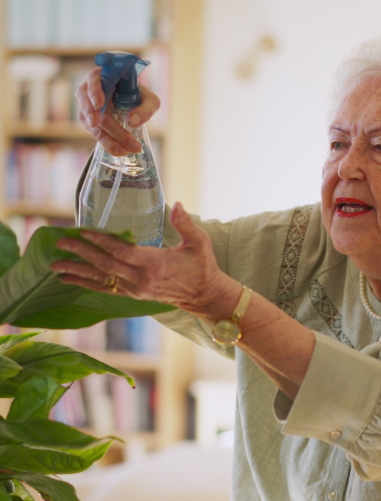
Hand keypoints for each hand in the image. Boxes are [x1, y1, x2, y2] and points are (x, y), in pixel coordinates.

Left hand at [51, 203, 239, 319]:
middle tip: (60, 243)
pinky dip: (86, 283)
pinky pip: (105, 288)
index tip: (82, 232)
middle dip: (81, 254)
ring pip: (101, 279)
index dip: (101, 242)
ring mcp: (134, 289)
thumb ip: (186, 223)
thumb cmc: (202, 266)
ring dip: (76, 272)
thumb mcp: (200, 242)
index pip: (122, 252)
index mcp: (155, 265)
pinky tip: (69, 280)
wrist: (204, 296)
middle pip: (105, 265)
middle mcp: (140, 279)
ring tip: (54, 266)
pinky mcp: (132, 294)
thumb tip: (176, 204)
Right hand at [76, 66, 160, 156]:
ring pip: (90, 123)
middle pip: (93, 107)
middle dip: (111, 126)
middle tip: (126, 139)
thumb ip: (147, 107)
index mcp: (103, 76)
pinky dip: (107, 143)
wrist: (130, 103)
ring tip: (123, 150)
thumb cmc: (139, 96)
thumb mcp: (149, 100)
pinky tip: (119, 151)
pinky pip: (94, 132)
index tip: (99, 104)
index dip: (94, 91)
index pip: (93, 80)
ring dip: (107, 138)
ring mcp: (86, 105)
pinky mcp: (87, 120)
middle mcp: (90, 89)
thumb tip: (133, 122)